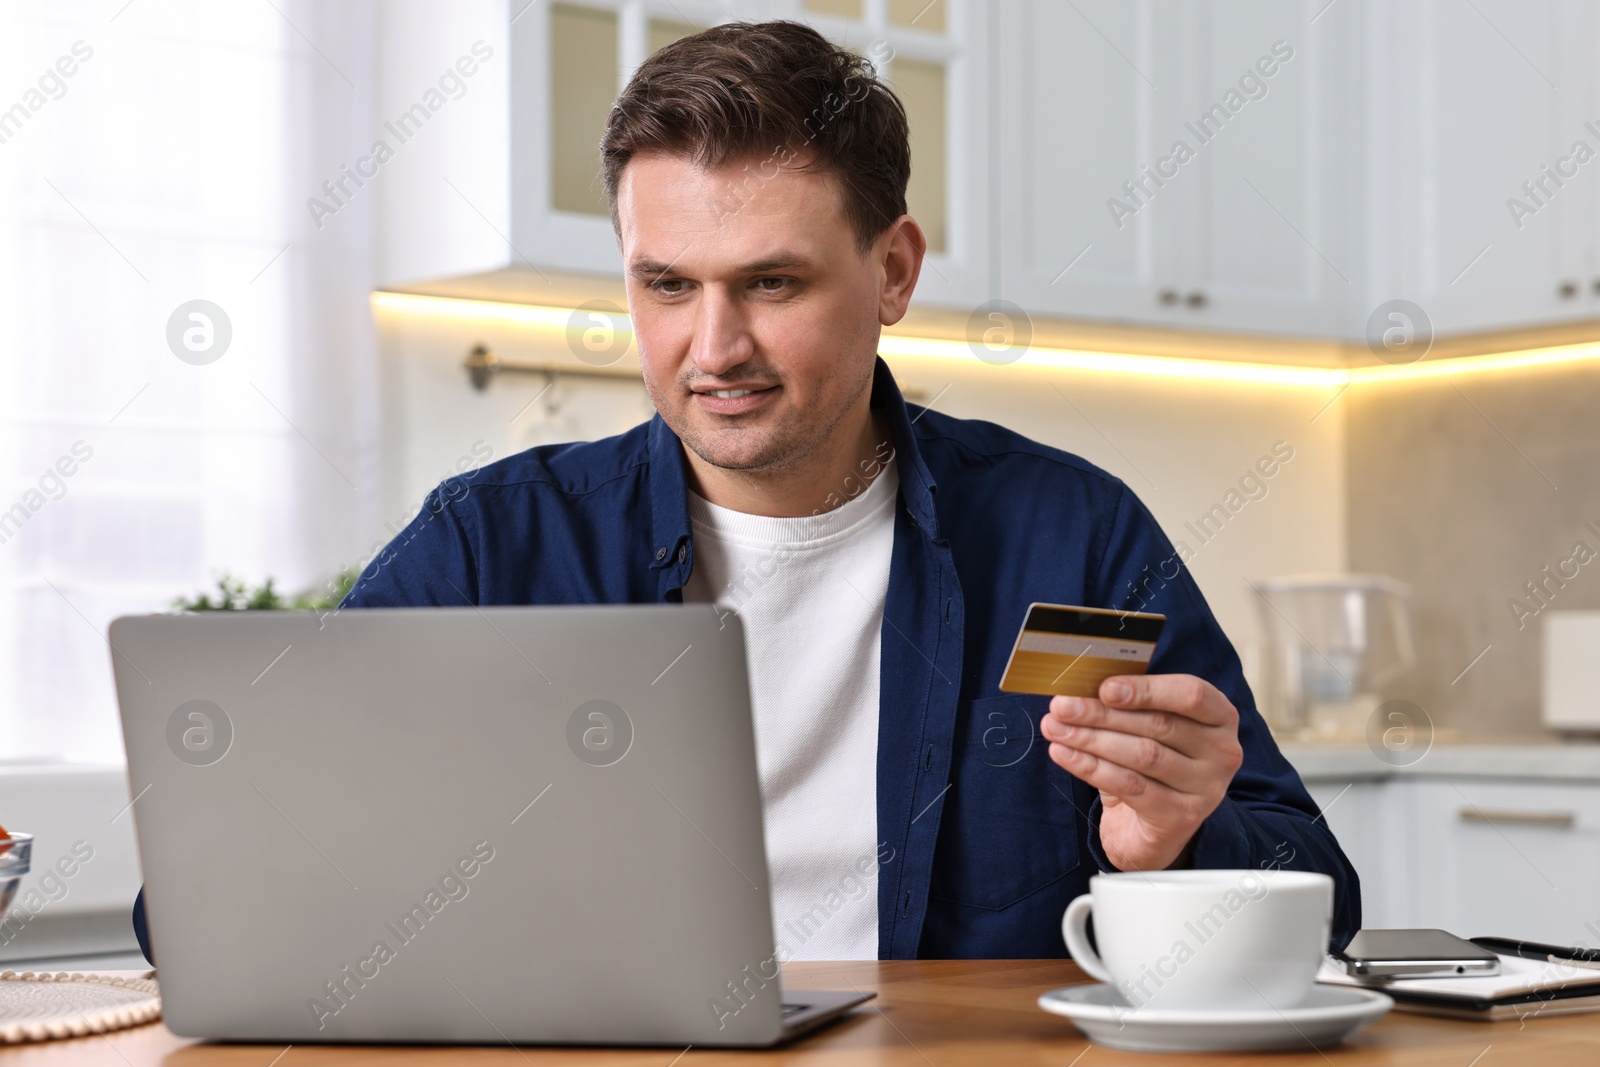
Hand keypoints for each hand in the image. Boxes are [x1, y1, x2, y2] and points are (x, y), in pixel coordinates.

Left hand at [1040, 674, 1242, 871]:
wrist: (1152, 830)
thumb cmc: (1149, 767)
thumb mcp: (1145, 728)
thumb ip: (1128, 704)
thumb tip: (1081, 685)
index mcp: (1220, 717)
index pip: (1191, 694)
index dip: (1146, 689)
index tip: (1104, 688)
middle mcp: (1222, 751)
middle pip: (1158, 725)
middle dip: (1102, 713)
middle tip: (1062, 707)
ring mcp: (1206, 787)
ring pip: (1143, 755)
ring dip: (1091, 739)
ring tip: (1055, 728)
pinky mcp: (1182, 817)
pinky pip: (1130, 786)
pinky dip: (1091, 767)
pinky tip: (1063, 754)